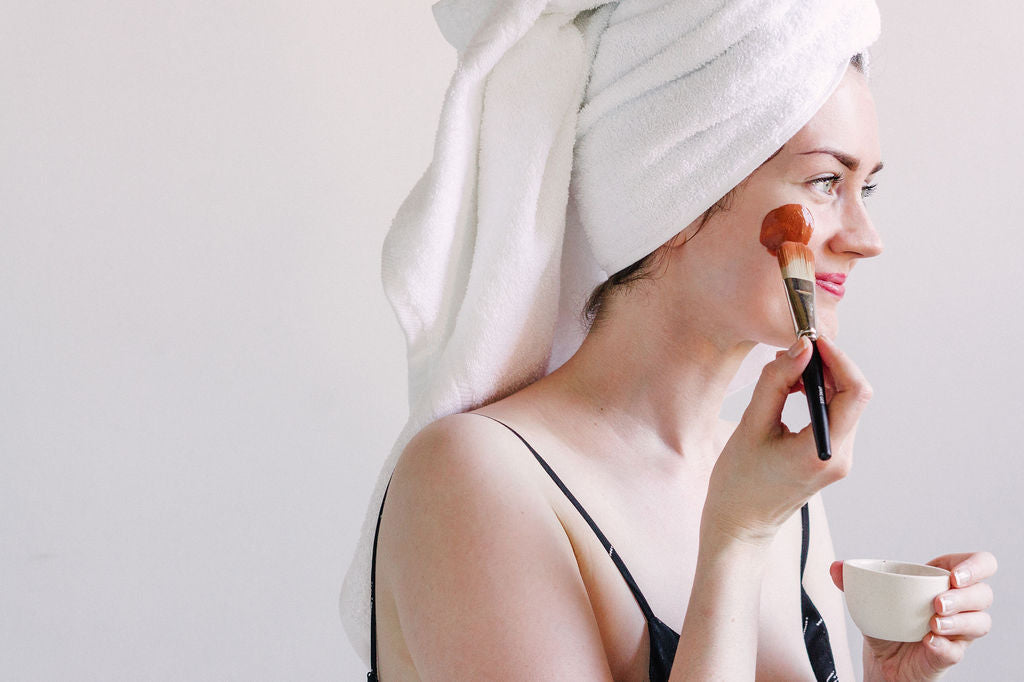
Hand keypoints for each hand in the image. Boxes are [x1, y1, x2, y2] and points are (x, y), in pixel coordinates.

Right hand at [703, 334, 872, 543]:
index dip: (839, 359)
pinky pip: (835, 417)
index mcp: (823, 451)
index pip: (855, 392)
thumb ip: (777, 383)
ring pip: (846, 403)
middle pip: (853, 395)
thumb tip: (800, 348)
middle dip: (827, 366)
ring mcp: (839, 459)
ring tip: (784, 375)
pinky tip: (789, 394)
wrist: (739, 523)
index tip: (812, 341)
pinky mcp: (831, 459)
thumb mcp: (752, 426)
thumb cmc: (738, 482)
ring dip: (820, 381)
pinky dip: (816, 397)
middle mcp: (841, 456)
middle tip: (792, 353)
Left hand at [830, 552, 996, 680]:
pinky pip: (959, 650)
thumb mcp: (869, 598)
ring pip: (981, 622)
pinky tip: (929, 642)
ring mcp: (958, 631)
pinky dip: (945, 645)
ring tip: (933, 623)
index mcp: (941, 580)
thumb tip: (836, 567)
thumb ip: (851, 581)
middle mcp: (958, 605)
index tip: (953, 576)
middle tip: (937, 603)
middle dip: (965, 596)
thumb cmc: (885, 623)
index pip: (978, 564)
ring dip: (960, 621)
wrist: (881, 660)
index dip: (974, 566)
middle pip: (984, 594)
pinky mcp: (950, 654)